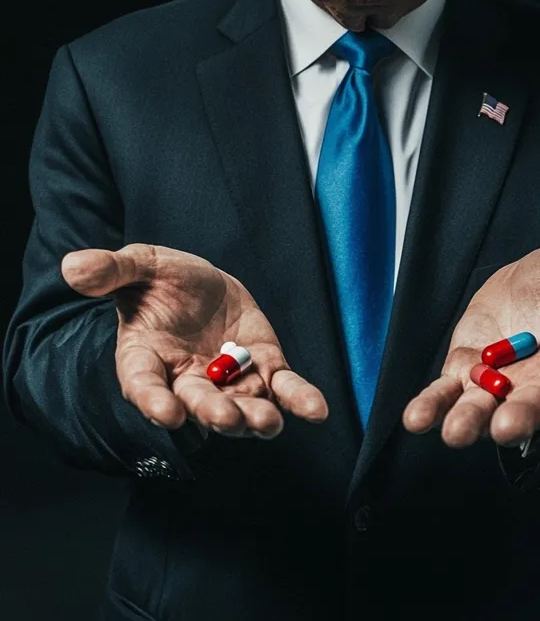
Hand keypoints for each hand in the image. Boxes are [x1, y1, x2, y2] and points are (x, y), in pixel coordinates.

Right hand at [61, 243, 328, 438]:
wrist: (200, 283)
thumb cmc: (160, 280)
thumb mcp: (139, 265)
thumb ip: (112, 270)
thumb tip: (73, 266)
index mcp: (146, 358)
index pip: (143, 385)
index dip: (153, 402)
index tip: (167, 414)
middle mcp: (185, 379)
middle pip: (197, 403)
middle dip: (213, 412)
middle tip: (228, 418)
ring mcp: (227, 378)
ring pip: (241, 404)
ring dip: (255, 416)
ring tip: (268, 422)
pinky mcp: (263, 367)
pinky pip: (282, 388)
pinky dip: (300, 399)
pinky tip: (317, 410)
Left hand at [402, 241, 539, 448]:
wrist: (530, 276)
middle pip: (532, 404)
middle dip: (519, 419)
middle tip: (505, 431)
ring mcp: (503, 379)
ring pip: (487, 406)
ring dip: (470, 420)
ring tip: (454, 434)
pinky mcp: (468, 369)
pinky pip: (448, 390)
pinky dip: (432, 405)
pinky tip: (415, 419)